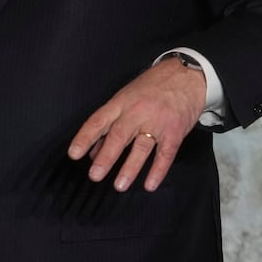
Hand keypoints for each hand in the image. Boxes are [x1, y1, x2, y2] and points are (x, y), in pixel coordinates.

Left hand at [67, 59, 207, 191]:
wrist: (187, 75)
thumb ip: (110, 124)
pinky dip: (158, 170)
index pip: (98, 121)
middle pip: (118, 136)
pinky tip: (149, 184)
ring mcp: (157, 122)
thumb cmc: (153, 87)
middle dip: (106, 157)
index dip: (85, 138)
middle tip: (95, 175)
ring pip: (141, 147)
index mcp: (121, 103)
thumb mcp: (126, 98)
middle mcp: (137, 112)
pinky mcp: (175, 131)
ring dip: (129, 168)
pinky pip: (165, 154)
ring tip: (119, 185)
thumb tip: (93, 151)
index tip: (74, 154)